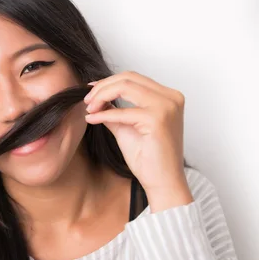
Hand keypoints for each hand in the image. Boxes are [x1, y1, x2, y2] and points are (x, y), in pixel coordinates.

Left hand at [83, 71, 192, 208]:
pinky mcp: (157, 120)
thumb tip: (96, 99)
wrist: (162, 182)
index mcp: (168, 97)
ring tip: (89, 108)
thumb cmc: (148, 158)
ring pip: (125, 87)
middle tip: (86, 100)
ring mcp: (166, 107)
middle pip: (128, 77)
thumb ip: (113, 110)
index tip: (90, 91)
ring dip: (101, 96)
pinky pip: (122, 112)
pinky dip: (103, 114)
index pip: (133, 77)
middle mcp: (171, 97)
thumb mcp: (126, 127)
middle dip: (102, 87)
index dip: (108, 82)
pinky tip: (92, 119)